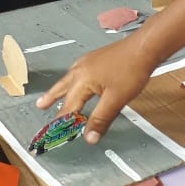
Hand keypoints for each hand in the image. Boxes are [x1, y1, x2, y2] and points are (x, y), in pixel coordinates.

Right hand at [36, 35, 156, 144]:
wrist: (145, 47)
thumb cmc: (131, 71)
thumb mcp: (116, 100)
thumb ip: (101, 119)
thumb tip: (89, 138)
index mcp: (82, 80)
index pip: (69, 106)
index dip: (63, 121)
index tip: (56, 133)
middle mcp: (81, 69)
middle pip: (63, 88)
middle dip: (51, 98)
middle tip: (40, 105)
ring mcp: (88, 61)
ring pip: (69, 78)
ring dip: (60, 88)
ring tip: (53, 94)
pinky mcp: (97, 58)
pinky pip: (78, 71)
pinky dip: (72, 79)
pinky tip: (78, 79)